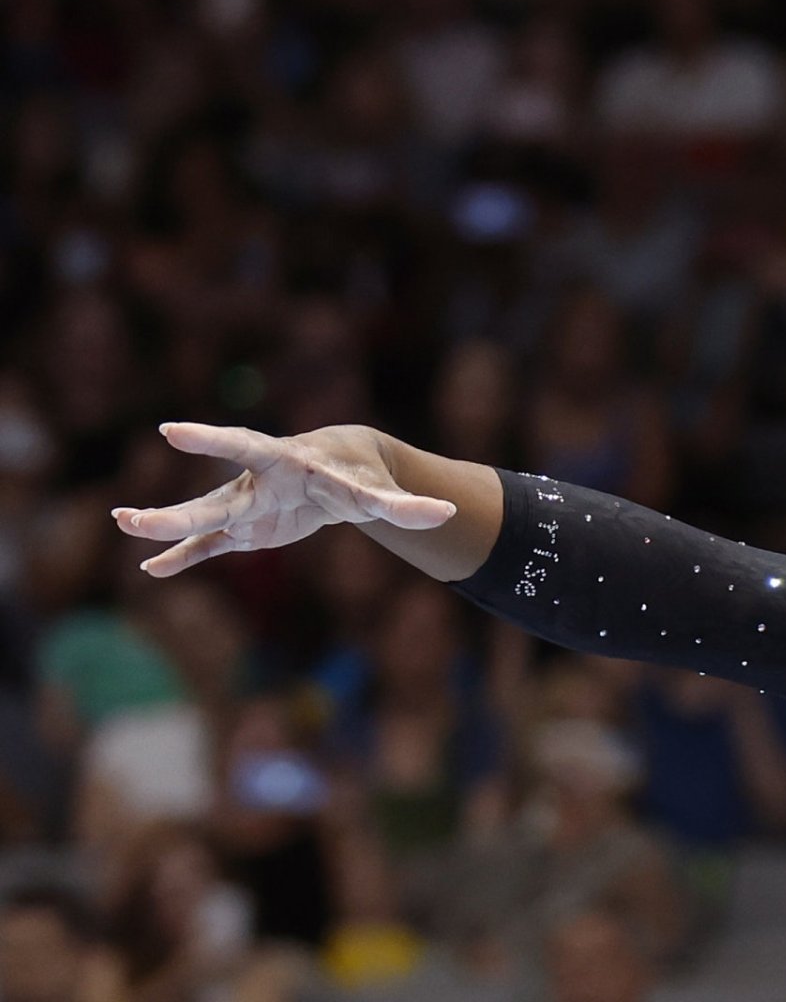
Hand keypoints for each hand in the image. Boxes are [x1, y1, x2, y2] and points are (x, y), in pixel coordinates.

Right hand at [111, 423, 456, 576]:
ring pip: (202, 520)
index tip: (171, 431)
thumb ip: (407, 506)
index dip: (210, 440)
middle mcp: (256, 483)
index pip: (244, 447)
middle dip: (177, 510)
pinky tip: (151, 570)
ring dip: (164, 528)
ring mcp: (246, 506)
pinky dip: (183, 557)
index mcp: (284, 463)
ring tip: (123, 524)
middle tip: (129, 517)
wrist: (344, 467)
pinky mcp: (246, 530)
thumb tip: (447, 514)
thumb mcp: (381, 493)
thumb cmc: (361, 474)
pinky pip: (208, 547)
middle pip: (214, 499)